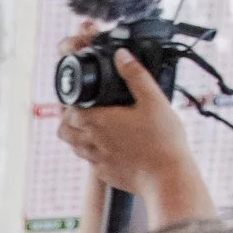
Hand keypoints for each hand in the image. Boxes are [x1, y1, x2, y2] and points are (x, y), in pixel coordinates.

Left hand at [54, 42, 203, 216]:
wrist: (168, 177)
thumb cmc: (162, 139)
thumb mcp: (153, 99)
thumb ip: (135, 75)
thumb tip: (121, 55)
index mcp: (98, 123)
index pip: (68, 113)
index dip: (72, 105)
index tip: (84, 100)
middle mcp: (92, 144)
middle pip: (64, 132)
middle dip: (69, 121)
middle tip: (85, 112)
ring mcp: (98, 162)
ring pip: (75, 148)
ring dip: (80, 136)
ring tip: (97, 127)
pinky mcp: (106, 175)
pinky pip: (91, 163)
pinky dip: (94, 153)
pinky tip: (111, 146)